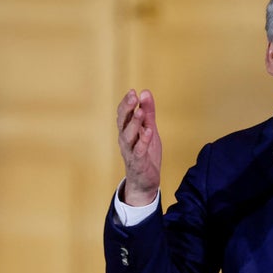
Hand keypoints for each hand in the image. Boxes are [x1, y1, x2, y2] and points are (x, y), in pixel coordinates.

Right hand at [116, 89, 161, 205]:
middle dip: (127, 108)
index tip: (133, 91)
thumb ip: (148, 113)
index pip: (124, 114)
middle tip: (133, 96)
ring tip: (141, 112)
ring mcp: (130, 151)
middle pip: (122, 122)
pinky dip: (143, 141)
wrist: (145, 181)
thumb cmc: (145, 153)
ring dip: (134, 123)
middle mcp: (125, 140)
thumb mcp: (149, 129)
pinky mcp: (138, 163)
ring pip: (128, 136)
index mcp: (127, 130)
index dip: (127, 103)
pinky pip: (139, 151)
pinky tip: (148, 132)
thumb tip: (145, 92)